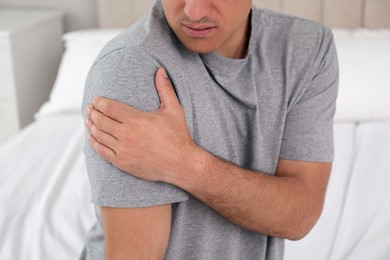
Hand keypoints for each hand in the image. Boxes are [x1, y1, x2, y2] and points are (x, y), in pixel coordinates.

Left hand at [85, 67, 196, 181]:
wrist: (181, 164)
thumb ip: (164, 89)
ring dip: (91, 126)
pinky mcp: (122, 163)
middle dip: (93, 112)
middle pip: (101, 120)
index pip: (109, 107)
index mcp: (137, 120)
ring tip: (89, 120)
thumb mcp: (174, 110)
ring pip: (99, 135)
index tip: (96, 99)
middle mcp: (127, 135)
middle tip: (90, 108)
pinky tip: (92, 137)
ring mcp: (123, 150)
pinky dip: (94, 143)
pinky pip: (102, 151)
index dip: (99, 102)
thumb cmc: (178, 136)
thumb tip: (160, 70)